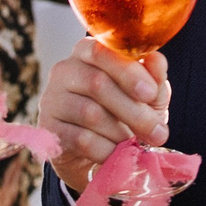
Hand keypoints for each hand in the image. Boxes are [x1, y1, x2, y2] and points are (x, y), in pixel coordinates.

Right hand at [38, 39, 169, 185]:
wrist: (100, 154)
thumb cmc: (125, 114)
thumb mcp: (146, 96)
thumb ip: (153, 77)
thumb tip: (157, 60)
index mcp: (89, 52)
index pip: (102, 51)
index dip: (129, 72)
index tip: (151, 94)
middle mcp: (64, 70)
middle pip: (97, 84)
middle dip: (133, 111)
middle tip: (158, 133)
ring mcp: (52, 99)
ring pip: (90, 113)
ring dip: (120, 133)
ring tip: (135, 144)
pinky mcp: (48, 129)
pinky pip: (80, 139)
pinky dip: (105, 149)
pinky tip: (116, 154)